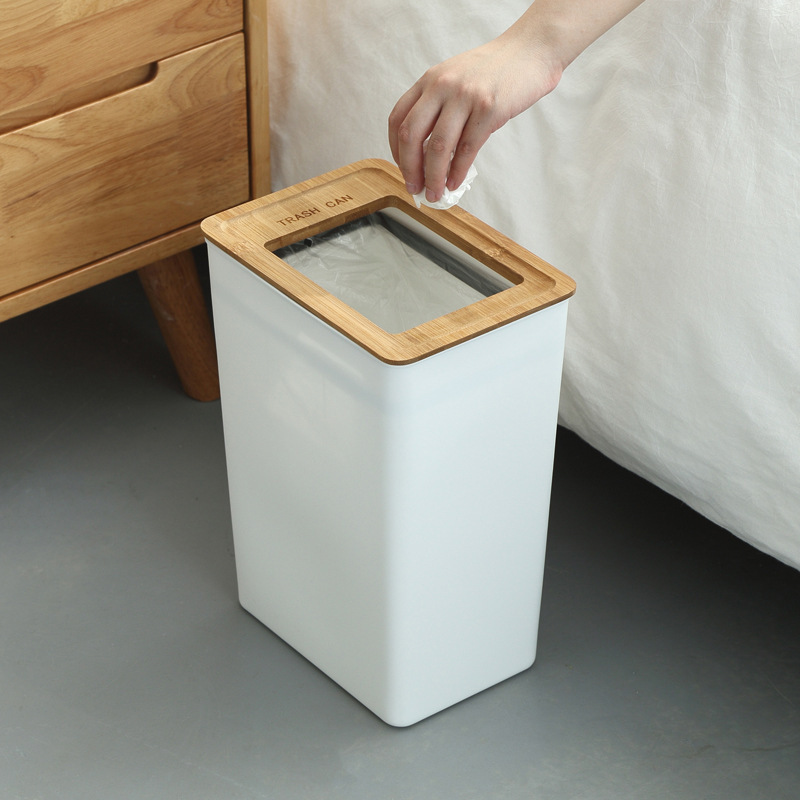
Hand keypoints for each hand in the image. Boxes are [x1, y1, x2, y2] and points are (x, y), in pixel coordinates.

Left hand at [388, 30, 561, 202]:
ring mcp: (465, 96)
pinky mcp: (489, 108)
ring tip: (436, 193)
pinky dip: (458, 172)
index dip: (396, 151)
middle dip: (410, 169)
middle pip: (412, 135)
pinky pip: (467, 148)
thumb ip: (438, 109)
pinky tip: (455, 182)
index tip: (404, 170)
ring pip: (439, 147)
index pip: (398, 120)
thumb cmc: (493, 72)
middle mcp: (442, 86)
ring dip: (434, 177)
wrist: (530, 51)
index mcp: (429, 81)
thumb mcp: (455, 80)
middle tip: (415, 188)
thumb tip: (427, 156)